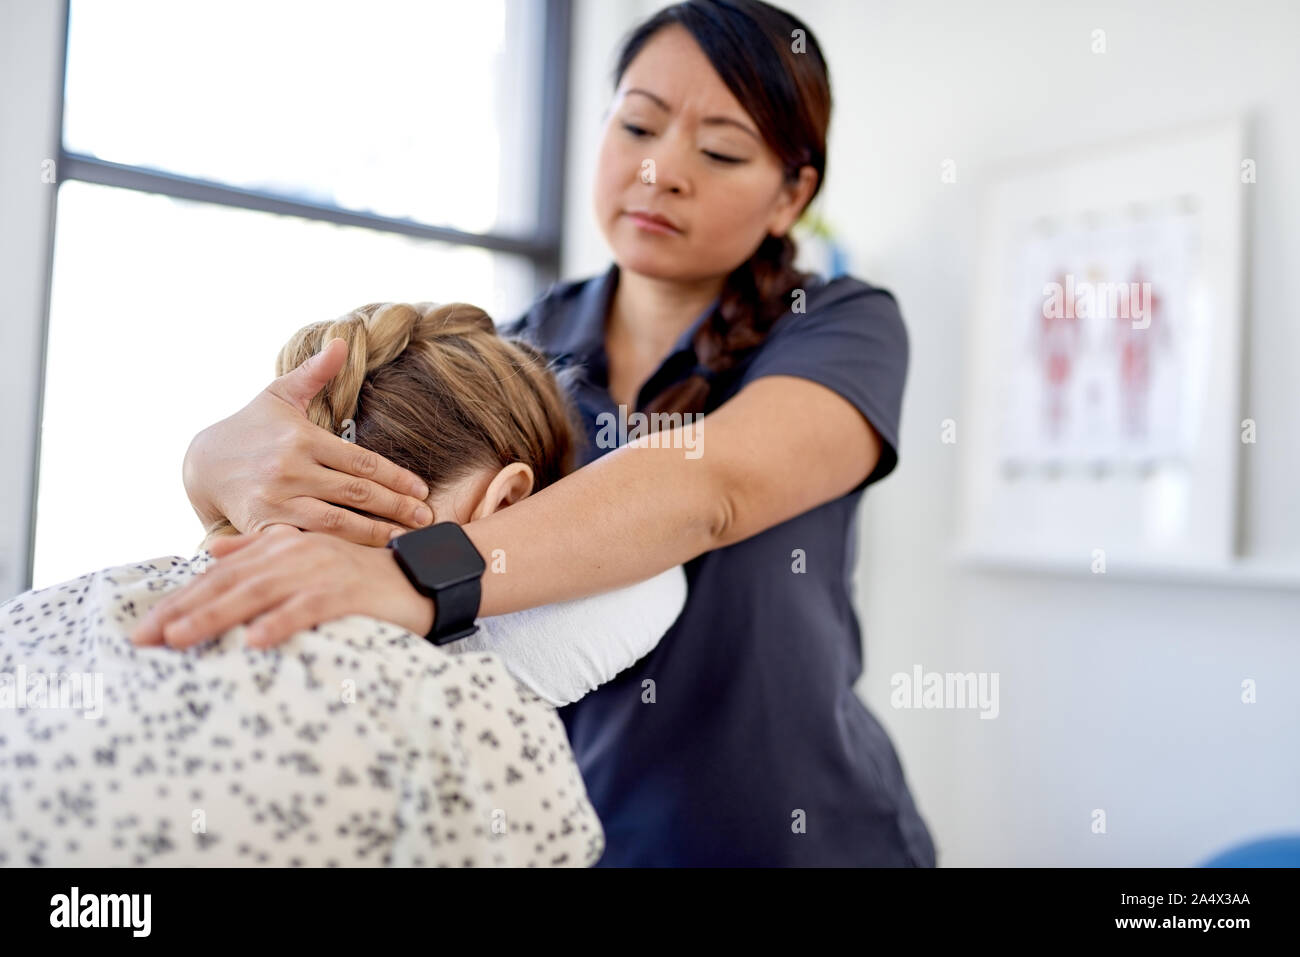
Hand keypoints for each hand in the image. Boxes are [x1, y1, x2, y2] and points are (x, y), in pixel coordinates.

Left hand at [130, 525, 434, 649]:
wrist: (421, 576)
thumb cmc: (360, 578)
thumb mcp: (306, 558)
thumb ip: (259, 551)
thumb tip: (211, 553)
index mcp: (280, 546)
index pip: (219, 575)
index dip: (180, 599)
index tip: (144, 626)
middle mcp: (295, 553)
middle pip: (230, 583)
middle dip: (184, 610)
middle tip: (146, 639)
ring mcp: (322, 570)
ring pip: (259, 594)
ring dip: (217, 616)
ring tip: (181, 639)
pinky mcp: (348, 591)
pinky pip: (308, 608)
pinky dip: (281, 623)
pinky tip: (255, 641)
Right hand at [183, 338, 434, 546]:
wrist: (200, 464)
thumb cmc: (249, 428)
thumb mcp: (279, 395)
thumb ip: (314, 373)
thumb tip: (342, 341)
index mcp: (302, 439)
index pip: (362, 461)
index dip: (396, 477)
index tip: (421, 490)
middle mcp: (290, 470)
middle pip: (356, 492)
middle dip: (395, 508)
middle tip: (426, 519)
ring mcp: (276, 500)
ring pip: (335, 522)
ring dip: (373, 534)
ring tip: (404, 541)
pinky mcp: (261, 526)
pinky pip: (305, 540)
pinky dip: (333, 551)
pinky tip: (359, 560)